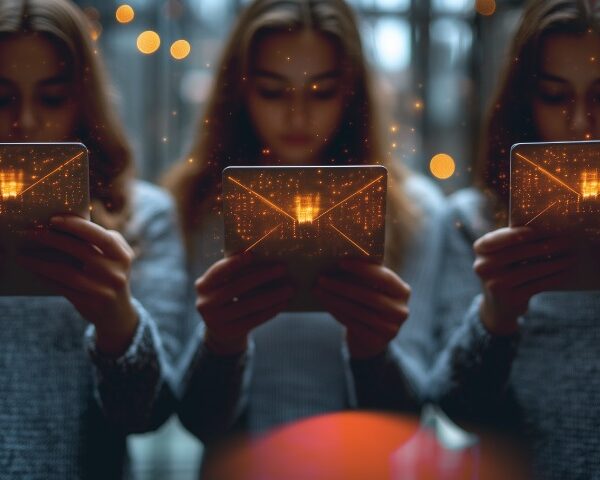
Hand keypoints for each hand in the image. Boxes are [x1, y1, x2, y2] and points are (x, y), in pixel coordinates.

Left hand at [17, 215, 137, 355]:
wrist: (118, 311)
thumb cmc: (110, 274)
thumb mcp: (115, 257)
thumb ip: (99, 241)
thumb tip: (64, 226)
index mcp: (123, 255)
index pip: (102, 237)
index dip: (79, 226)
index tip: (54, 219)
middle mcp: (116, 273)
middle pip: (82, 251)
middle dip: (54, 239)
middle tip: (32, 233)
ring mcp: (103, 290)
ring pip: (67, 272)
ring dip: (41, 262)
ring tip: (23, 255)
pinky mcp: (89, 303)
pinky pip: (62, 288)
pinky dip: (46, 278)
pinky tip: (34, 271)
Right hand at [195, 253, 293, 354]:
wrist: (221, 330)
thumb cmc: (227, 298)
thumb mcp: (224, 285)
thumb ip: (234, 273)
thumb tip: (261, 256)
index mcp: (202, 285)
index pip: (218, 272)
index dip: (234, 263)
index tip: (252, 254)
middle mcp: (204, 303)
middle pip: (237, 288)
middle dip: (261, 277)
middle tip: (282, 268)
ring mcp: (215, 320)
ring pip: (249, 305)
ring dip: (272, 296)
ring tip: (289, 289)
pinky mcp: (229, 332)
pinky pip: (254, 319)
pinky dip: (270, 310)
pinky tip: (283, 303)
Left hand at [314, 259, 410, 358]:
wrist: (372, 336)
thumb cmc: (369, 302)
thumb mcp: (372, 287)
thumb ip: (364, 275)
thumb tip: (338, 260)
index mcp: (403, 291)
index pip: (384, 278)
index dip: (362, 269)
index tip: (340, 262)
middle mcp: (401, 310)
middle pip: (368, 296)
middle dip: (342, 286)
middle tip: (321, 278)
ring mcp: (390, 328)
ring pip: (357, 311)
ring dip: (334, 299)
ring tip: (318, 289)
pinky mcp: (376, 341)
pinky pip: (352, 323)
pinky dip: (336, 311)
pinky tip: (325, 303)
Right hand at [473, 227, 575, 335]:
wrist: (497, 305)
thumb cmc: (505, 270)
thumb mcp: (501, 254)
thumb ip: (513, 242)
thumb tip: (546, 231)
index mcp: (480, 250)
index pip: (496, 239)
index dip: (515, 235)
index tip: (535, 232)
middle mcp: (483, 267)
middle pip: (517, 253)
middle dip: (543, 246)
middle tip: (564, 242)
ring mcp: (495, 284)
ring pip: (530, 269)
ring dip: (553, 263)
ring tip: (568, 258)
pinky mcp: (510, 298)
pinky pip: (536, 285)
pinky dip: (552, 278)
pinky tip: (562, 272)